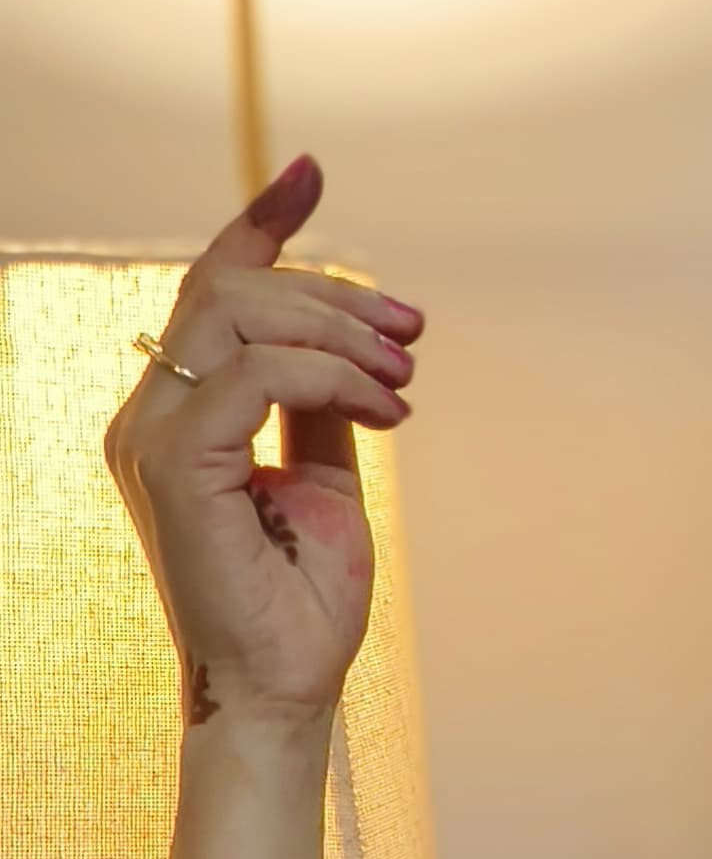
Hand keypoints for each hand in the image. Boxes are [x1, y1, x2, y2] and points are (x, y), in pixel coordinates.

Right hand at [102, 156, 422, 735]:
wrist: (287, 688)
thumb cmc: (303, 603)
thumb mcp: (327, 479)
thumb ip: (322, 405)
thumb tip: (355, 346)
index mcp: (182, 409)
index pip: (212, 288)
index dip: (261, 223)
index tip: (311, 170)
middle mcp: (151, 411)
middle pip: (232, 289)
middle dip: (335, 295)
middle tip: (413, 338)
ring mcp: (153, 434)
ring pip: (237, 314)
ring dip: (340, 334)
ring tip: (402, 384)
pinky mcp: (176, 461)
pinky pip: (253, 373)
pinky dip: (328, 376)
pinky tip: (381, 410)